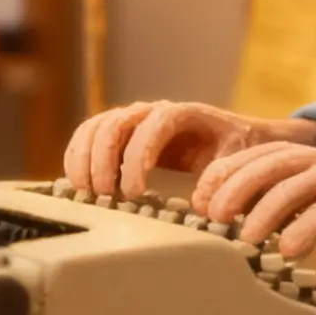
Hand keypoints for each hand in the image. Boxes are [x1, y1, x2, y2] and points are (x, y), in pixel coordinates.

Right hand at [62, 101, 312, 198]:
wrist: (230, 136)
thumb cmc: (233, 149)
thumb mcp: (237, 160)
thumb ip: (222, 177)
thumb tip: (200, 203)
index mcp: (183, 114)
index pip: (154, 124)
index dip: (139, 154)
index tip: (135, 190)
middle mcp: (151, 111)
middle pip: (116, 123)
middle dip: (104, 160)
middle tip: (105, 195)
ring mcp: (132, 120)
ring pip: (96, 128)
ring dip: (85, 159)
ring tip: (88, 193)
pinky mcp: (119, 134)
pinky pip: (89, 136)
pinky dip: (78, 157)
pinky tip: (80, 184)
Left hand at [198, 143, 315, 256]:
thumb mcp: (307, 194)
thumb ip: (273, 198)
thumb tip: (226, 220)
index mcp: (296, 154)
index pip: (249, 157)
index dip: (220, 176)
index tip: (197, 202)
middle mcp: (313, 158)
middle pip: (266, 166)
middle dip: (235, 189)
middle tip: (212, 218)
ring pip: (293, 187)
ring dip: (265, 213)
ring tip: (246, 241)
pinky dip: (306, 229)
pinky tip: (289, 250)